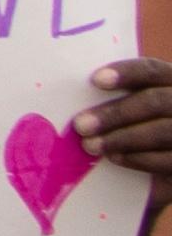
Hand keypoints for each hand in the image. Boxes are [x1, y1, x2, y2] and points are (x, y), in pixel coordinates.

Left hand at [78, 55, 171, 178]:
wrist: (159, 165)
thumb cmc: (135, 127)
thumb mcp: (131, 109)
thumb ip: (116, 98)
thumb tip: (72, 95)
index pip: (152, 70)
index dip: (126, 73)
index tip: (95, 80)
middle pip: (156, 101)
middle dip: (116, 113)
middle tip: (81, 125)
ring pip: (163, 131)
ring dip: (123, 138)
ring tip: (91, 145)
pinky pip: (170, 160)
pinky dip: (140, 159)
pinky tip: (115, 158)